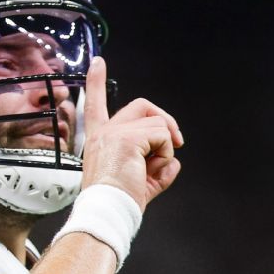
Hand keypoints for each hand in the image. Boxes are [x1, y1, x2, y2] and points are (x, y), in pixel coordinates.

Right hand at [79, 57, 182, 210]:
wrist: (108, 211)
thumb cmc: (118, 202)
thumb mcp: (140, 181)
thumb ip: (156, 168)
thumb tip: (174, 162)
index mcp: (100, 140)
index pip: (95, 105)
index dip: (96, 82)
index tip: (98, 62)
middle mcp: (104, 132)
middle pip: (142, 105)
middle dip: (166, 120)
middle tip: (178, 142)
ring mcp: (115, 132)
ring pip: (158, 125)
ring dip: (164, 149)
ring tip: (151, 170)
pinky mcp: (128, 138)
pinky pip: (163, 137)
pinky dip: (165, 155)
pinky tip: (150, 170)